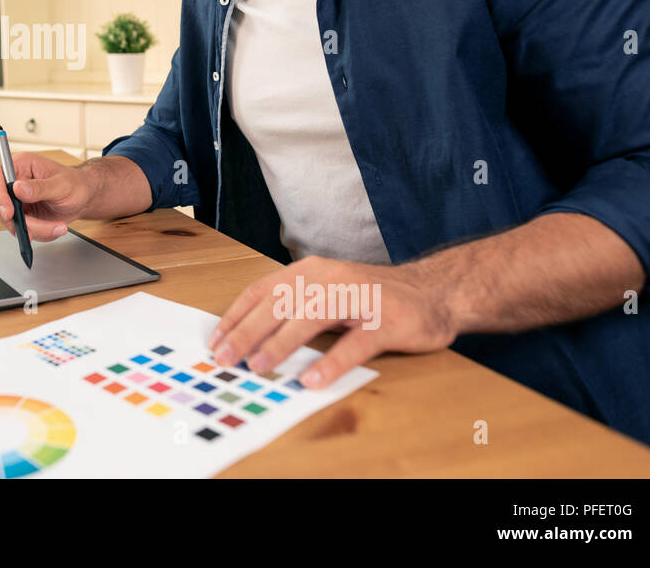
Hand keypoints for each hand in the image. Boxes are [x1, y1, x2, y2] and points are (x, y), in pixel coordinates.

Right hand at [0, 151, 91, 240]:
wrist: (82, 198)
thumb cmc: (75, 184)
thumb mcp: (61, 184)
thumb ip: (40, 187)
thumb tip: (18, 188)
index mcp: (21, 165)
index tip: (9, 212)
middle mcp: (14, 181)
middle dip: (15, 220)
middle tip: (32, 230)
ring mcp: (16, 199)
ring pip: (10, 220)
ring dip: (33, 229)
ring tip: (57, 227)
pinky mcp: (21, 214)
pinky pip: (21, 229)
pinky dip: (38, 233)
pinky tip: (54, 227)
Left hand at [206, 255, 457, 388]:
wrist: (433, 291)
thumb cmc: (372, 296)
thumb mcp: (327, 291)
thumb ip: (294, 306)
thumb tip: (249, 337)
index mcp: (311, 270)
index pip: (264, 290)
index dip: (237, 315)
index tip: (216, 340)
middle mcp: (331, 278)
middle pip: (280, 303)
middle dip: (248, 331)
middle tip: (226, 357)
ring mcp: (359, 298)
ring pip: (311, 317)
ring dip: (281, 343)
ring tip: (258, 366)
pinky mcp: (386, 322)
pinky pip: (354, 344)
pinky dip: (331, 362)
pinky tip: (311, 380)